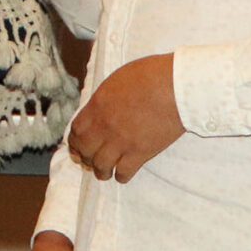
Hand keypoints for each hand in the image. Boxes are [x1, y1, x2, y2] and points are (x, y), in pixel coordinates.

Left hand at [63, 54, 184, 182]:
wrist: (176, 88)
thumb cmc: (150, 76)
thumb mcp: (116, 80)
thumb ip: (104, 98)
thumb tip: (98, 109)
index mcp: (97, 106)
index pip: (76, 131)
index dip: (75, 141)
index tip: (77, 147)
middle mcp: (105, 127)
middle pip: (85, 151)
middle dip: (85, 158)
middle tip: (89, 161)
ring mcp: (121, 142)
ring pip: (101, 166)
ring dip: (101, 170)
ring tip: (105, 172)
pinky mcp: (140, 153)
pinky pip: (124, 172)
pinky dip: (121, 175)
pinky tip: (123, 173)